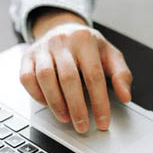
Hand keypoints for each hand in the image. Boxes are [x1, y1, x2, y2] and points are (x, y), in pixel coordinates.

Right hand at [19, 9, 132, 132]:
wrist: (62, 26)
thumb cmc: (87, 45)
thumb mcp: (109, 54)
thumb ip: (121, 74)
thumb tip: (125, 96)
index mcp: (85, 39)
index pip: (94, 75)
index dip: (99, 102)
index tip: (103, 122)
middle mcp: (62, 41)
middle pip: (68, 78)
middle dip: (77, 107)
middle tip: (82, 126)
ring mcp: (42, 48)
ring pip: (45, 77)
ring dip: (56, 103)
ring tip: (66, 118)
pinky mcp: (27, 56)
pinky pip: (27, 78)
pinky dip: (36, 95)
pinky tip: (48, 104)